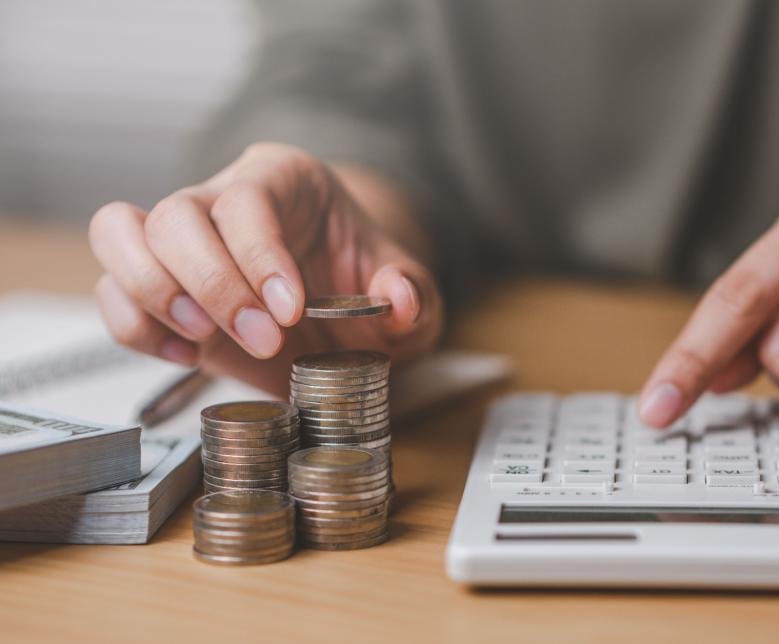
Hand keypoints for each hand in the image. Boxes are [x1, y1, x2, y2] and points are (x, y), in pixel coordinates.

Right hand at [89, 142, 442, 393]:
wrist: (341, 309)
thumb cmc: (365, 282)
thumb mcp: (407, 289)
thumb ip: (412, 292)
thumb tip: (400, 300)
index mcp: (284, 180)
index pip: (249, 199)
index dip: (258, 255)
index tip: (288, 310)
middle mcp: (221, 198)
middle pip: (176, 214)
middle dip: (212, 285)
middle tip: (263, 341)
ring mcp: (181, 242)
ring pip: (119, 233)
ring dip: (152, 294)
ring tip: (204, 340)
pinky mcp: (158, 288)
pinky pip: (112, 293)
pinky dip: (135, 326)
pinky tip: (187, 353)